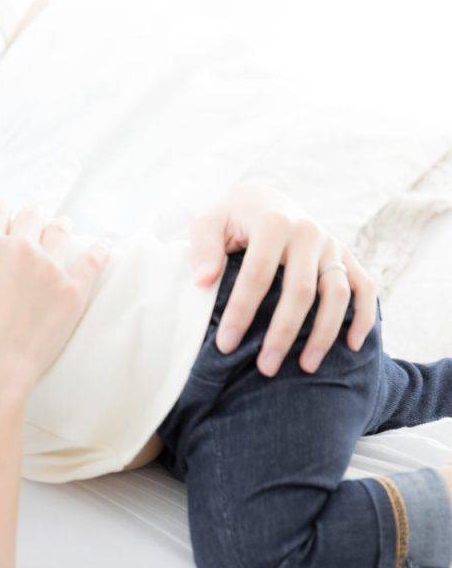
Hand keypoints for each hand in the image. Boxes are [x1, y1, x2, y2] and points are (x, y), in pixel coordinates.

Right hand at [0, 202, 109, 393]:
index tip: (2, 219)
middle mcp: (22, 247)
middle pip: (32, 215)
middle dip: (29, 217)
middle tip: (31, 224)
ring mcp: (51, 268)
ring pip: (61, 230)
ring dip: (58, 227)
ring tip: (60, 230)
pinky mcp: (74, 292)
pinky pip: (94, 259)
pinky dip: (99, 249)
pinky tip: (101, 246)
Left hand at [189, 181, 378, 376]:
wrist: (266, 200)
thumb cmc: (231, 219)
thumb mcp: (208, 223)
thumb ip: (203, 248)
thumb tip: (204, 281)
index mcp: (273, 223)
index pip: (257, 274)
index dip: (241, 312)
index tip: (226, 345)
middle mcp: (308, 232)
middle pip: (300, 291)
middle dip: (283, 333)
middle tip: (266, 368)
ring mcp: (332, 245)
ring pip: (337, 293)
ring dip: (324, 333)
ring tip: (306, 367)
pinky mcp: (347, 255)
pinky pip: (365, 286)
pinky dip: (364, 316)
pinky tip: (352, 346)